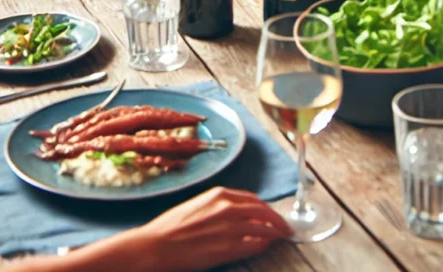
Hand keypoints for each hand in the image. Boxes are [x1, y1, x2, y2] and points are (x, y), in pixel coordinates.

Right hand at [122, 187, 290, 271]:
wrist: (157, 245)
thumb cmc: (172, 226)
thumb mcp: (197, 205)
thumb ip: (219, 206)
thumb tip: (238, 212)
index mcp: (219, 194)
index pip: (253, 199)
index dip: (266, 208)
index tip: (272, 214)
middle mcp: (228, 208)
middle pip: (264, 212)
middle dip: (277, 220)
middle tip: (285, 227)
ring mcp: (230, 228)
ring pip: (263, 229)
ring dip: (274, 233)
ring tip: (280, 238)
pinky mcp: (228, 247)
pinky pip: (254, 245)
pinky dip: (262, 245)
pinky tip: (264, 246)